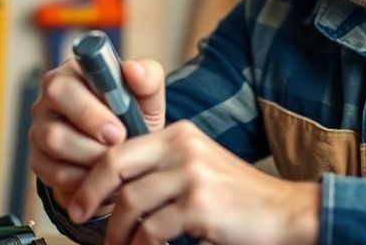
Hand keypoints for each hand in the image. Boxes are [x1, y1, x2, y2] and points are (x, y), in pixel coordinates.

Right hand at [29, 57, 166, 214]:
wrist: (129, 153)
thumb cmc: (135, 116)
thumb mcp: (148, 97)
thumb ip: (147, 77)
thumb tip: (132, 70)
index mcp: (72, 74)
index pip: (62, 85)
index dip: (89, 111)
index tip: (118, 130)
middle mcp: (49, 100)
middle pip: (52, 119)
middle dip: (89, 135)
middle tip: (118, 146)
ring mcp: (39, 130)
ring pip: (54, 145)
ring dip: (90, 158)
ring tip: (116, 162)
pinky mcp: (39, 160)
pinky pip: (54, 173)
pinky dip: (83, 179)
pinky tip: (102, 176)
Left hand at [68, 120, 319, 244]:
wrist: (286, 213)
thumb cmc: (240, 199)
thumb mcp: (200, 167)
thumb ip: (163, 168)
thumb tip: (114, 190)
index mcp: (180, 134)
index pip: (119, 149)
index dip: (93, 177)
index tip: (80, 200)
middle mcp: (183, 147)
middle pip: (115, 167)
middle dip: (90, 196)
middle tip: (79, 218)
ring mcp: (191, 174)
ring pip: (130, 203)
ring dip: (118, 232)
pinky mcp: (198, 204)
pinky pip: (152, 229)